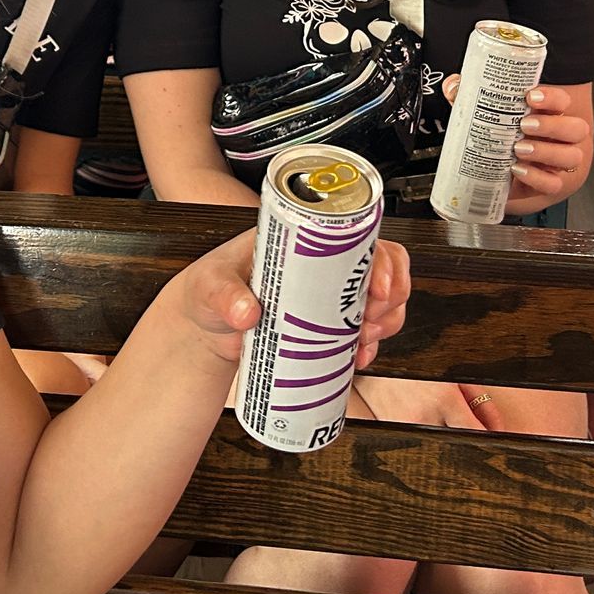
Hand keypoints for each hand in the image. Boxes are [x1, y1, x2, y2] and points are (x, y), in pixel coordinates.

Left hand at [177, 228, 410, 370]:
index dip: (381, 259)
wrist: (203, 327)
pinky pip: (364, 331)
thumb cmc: (208, 290)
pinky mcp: (325, 327)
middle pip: (381, 268)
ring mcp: (327, 297)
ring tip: (365, 339)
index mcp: (301, 241)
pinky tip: (358, 356)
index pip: (357, 237)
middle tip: (371, 320)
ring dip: (386, 320)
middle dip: (390, 295)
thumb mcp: (211, 286)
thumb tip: (245, 312)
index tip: (378, 287)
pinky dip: (371, 345)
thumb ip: (225, 296)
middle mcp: (322, 266)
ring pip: (381, 300)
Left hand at [442, 77, 590, 202]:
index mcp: (551, 115)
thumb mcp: (488, 115)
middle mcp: (561, 138)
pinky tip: (518, 170)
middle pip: (576, 128)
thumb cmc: (505, 137)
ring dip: (545, 152)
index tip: (530, 96)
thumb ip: (471, 98)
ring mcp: (559, 162)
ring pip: (571, 156)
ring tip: (518, 149)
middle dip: (551, 126)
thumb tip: (454, 85)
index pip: (564, 101)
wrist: (507, 174)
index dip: (552, 98)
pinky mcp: (551, 183)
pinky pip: (554, 183)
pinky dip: (537, 177)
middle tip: (524, 125)